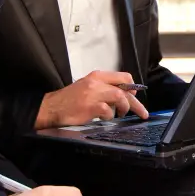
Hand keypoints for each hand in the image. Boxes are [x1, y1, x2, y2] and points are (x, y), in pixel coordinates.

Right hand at [34, 70, 148, 128]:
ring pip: (120, 97)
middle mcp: (96, 83)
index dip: (132, 87)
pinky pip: (108, 111)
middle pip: (124, 89)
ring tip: (121, 115)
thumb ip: (105, 88)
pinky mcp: (90, 107)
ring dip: (124, 108)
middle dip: (136, 103)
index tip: (135, 95)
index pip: (123, 76)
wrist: (52, 107)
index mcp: (97, 76)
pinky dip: (110, 117)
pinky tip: (104, 119)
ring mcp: (93, 94)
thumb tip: (126, 94)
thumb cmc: (70, 99)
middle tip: (143, 113)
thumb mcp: (88, 87)